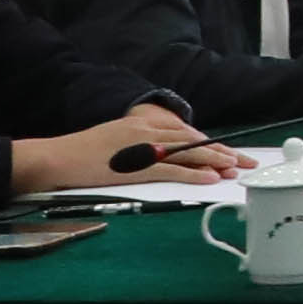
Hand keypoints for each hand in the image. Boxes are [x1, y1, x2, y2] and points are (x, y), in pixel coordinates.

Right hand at [15, 105, 224, 194]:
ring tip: (235, 168)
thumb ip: (139, 144)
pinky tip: (209, 178)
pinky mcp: (135, 166)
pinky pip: (171, 170)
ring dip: (214, 161)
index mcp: (143, 125)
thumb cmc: (83, 152)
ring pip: (187, 153)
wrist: (57, 157)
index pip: (185, 133)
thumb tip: (160, 155)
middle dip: (222, 151)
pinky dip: (193, 174)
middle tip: (245, 161)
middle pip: (193, 141)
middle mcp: (147, 132)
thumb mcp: (116, 139)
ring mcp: (142, 148)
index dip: (210, 143)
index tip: (230, 152)